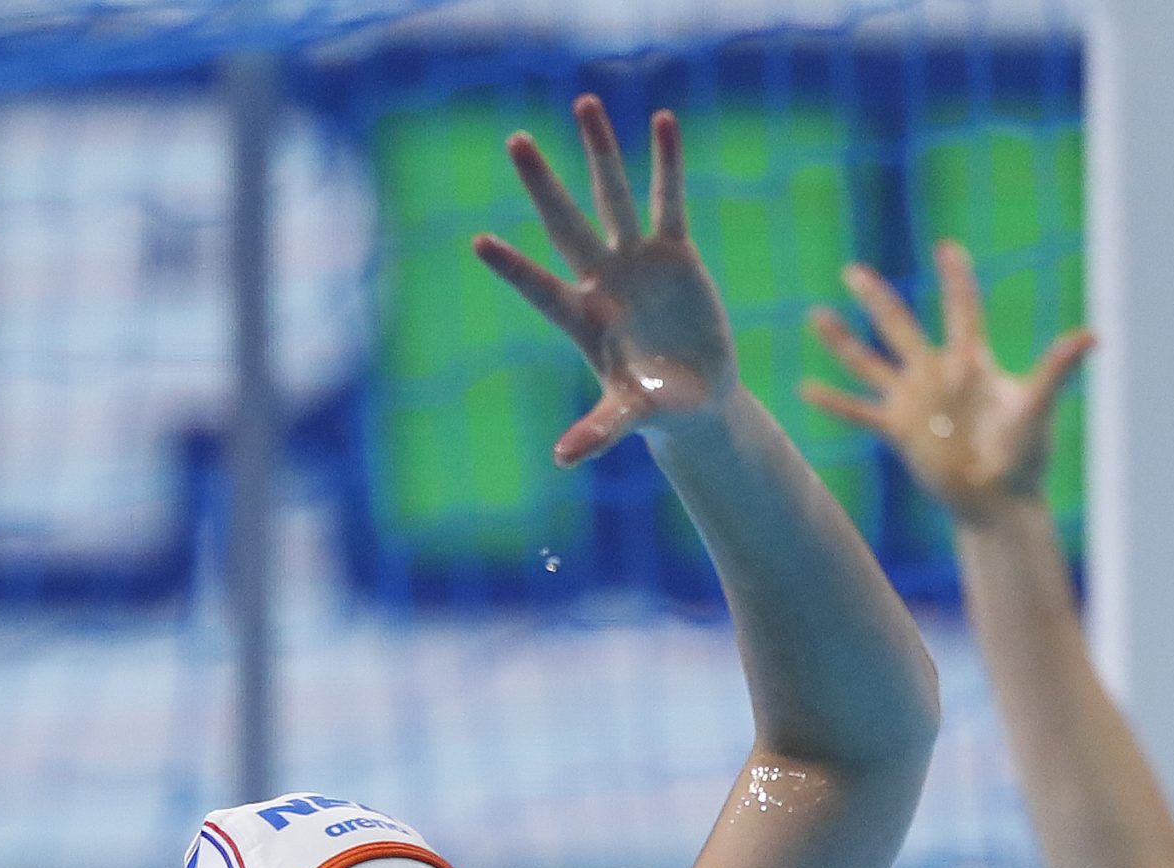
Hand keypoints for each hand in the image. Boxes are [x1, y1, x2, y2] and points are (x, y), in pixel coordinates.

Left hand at [473, 95, 736, 467]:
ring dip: (600, 152)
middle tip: (515, 142)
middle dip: (544, 186)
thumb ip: (599, 431)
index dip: (514, 270)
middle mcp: (601, 279)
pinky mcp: (673, 251)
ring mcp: (635, 260)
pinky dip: (666, 163)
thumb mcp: (630, 416)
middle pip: (567, 224)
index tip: (478, 243)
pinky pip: (667, 200)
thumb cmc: (655, 407)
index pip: (540, 289)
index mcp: (582, 318)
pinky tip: (663, 121)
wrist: (695, 394)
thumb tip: (564, 460)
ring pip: (612, 197)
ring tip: (585, 102)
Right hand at [801, 240, 1091, 522]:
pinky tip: (806, 389)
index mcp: (971, 363)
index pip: (961, 311)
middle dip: (877, 299)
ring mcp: (915, 402)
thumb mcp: (1037, 409)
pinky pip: (860, 412)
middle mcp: (937, 375)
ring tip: (816, 316)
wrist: (999, 500)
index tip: (946, 247)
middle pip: (900, 327)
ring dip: (843, 342)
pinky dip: (835, 403)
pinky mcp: (900, 432)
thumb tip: (1090, 336)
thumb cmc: (1025, 456)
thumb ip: (1056, 370)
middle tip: (853, 271)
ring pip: (870, 363)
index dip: (955, 279)